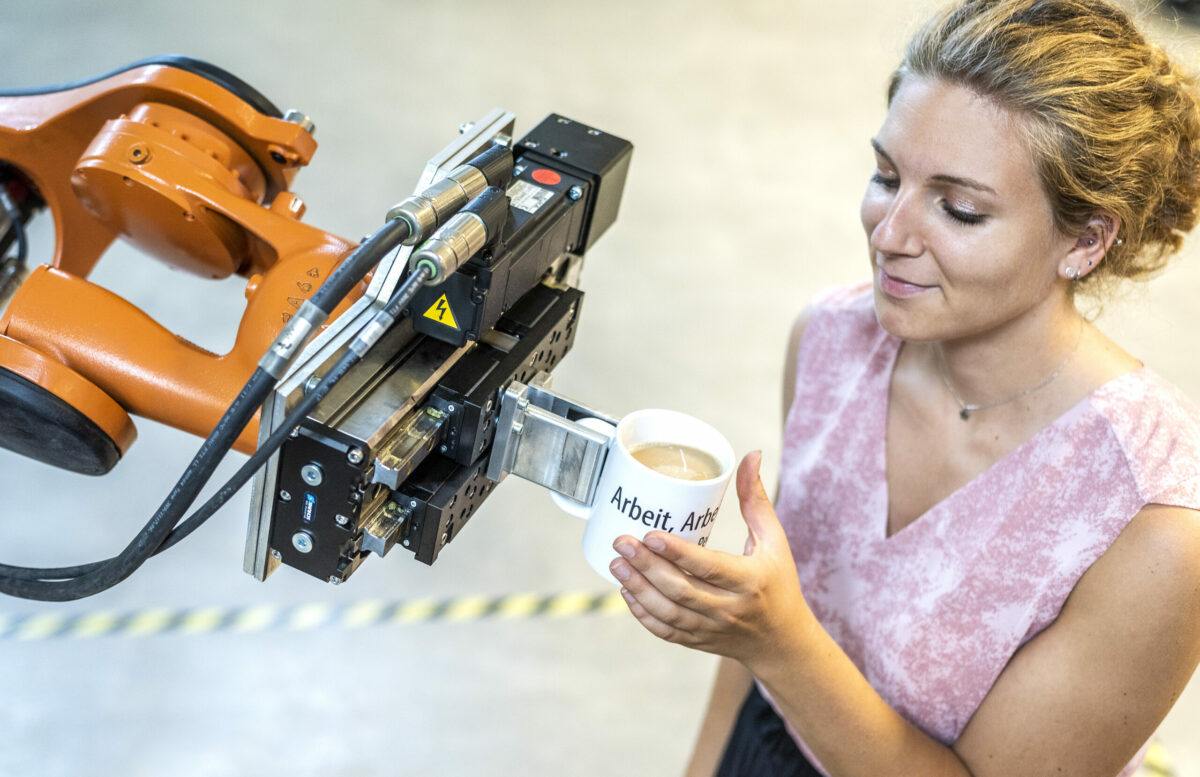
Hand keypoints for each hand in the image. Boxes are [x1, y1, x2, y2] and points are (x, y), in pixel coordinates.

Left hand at [610, 451, 815, 669]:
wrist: (782, 641)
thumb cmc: (779, 584)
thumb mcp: (774, 541)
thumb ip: (756, 500)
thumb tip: (750, 455)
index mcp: (750, 581)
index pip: (708, 567)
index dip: (677, 552)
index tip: (650, 534)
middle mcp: (730, 608)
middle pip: (681, 590)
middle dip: (646, 567)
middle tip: (620, 542)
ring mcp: (712, 629)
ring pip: (669, 613)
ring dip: (638, 589)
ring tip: (616, 564)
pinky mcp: (699, 641)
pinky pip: (666, 631)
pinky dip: (643, 614)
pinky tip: (627, 591)